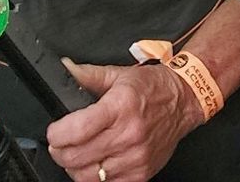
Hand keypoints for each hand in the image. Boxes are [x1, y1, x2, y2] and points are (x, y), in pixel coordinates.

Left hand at [45, 59, 199, 181]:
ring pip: (87, 176)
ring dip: (75, 167)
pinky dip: (96, 178)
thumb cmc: (153, 88)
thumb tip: (64, 69)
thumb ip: (87, 75)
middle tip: (61, 143)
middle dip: (60, 151)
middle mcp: (129, 133)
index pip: (76, 131)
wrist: (185, 101)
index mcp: (121, 106)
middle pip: (76, 158)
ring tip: (79, 154)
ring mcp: (136, 156)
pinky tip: (97, 163)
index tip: (55, 131)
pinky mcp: (141, 173)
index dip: (57, 134)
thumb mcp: (119, 75)